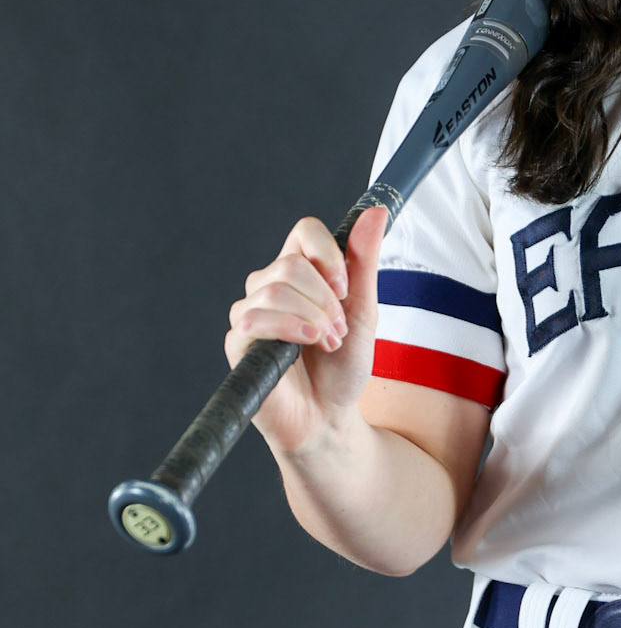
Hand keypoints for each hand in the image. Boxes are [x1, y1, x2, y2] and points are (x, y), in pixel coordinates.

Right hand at [224, 205, 387, 456]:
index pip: (304, 232)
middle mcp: (270, 286)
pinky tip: (308, 346)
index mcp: (300, 273)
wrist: (330, 416)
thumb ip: (364, 263)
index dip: (327, 253)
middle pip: (291, 263)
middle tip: (339, 330)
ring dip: (313, 317)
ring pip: (275, 287)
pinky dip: (290, 328)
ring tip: (328, 343)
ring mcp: (251, 312)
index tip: (345, 287)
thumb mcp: (364, 311)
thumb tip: (375, 211)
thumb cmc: (343, 366)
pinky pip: (255, 317)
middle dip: (325, 299)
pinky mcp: (237, 340)